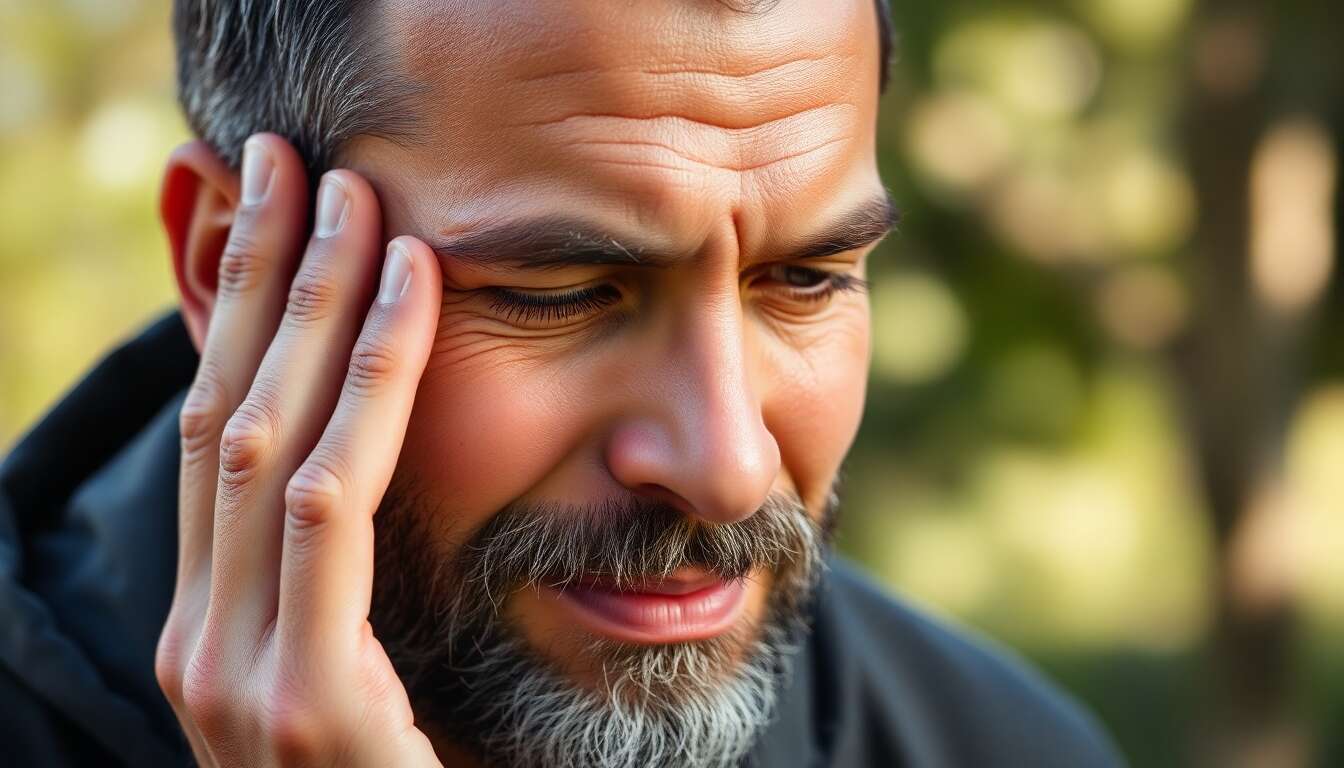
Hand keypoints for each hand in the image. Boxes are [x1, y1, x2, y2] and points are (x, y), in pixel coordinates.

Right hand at [154, 133, 443, 765]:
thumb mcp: (371, 676)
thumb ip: (350, 588)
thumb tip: (366, 473)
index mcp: (216, 627)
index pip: (220, 438)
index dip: (246, 320)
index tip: (287, 218)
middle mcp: (200, 638)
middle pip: (225, 414)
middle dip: (263, 281)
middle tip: (296, 162)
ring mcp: (230, 671)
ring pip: (263, 436)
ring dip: (310, 302)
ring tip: (354, 195)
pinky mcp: (292, 698)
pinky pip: (327, 503)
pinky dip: (366, 385)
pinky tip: (408, 291)